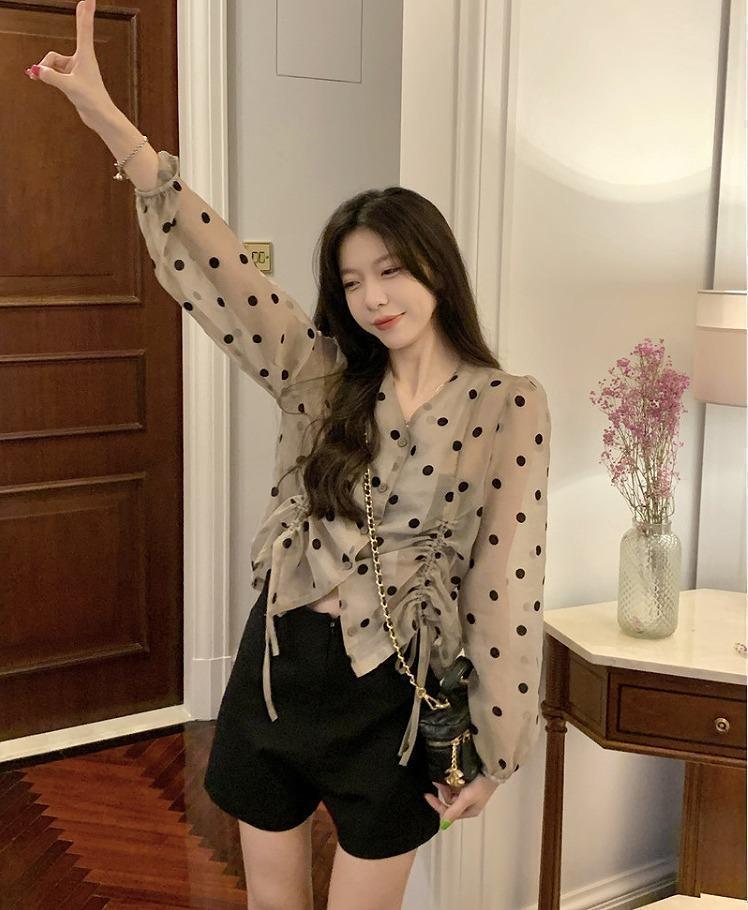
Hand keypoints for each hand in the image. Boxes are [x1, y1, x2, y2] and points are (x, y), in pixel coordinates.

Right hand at [24, 0, 113, 129]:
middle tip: (55, 46)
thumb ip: (51, 77)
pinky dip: (47, 75)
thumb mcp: (69, 87)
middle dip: (47, 60)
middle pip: (56, 53)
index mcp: (85, 57)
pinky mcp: (73, 80)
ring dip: (45, 70)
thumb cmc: (92, 101)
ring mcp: (76, 70)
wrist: (101, 117)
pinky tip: (36, 78)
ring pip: (53, 64)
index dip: (85, 13)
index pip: (84, 29)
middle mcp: (81, 60)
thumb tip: (37, 70)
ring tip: (37, 78)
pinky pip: (54, 73)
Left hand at [424, 773, 498, 826]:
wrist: (492, 768)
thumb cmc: (482, 784)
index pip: (448, 812)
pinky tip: (452, 774)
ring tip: (447, 776)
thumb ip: (454, 810)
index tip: (427, 796)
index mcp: (469, 811)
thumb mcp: (466, 798)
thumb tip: (443, 825)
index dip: (437, 805)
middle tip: (441, 781)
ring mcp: (468, 793)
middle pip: (449, 800)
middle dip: (444, 791)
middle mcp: (468, 804)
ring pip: (452, 792)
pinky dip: (452, 780)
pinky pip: (456, 784)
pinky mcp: (469, 784)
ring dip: (447, 785)